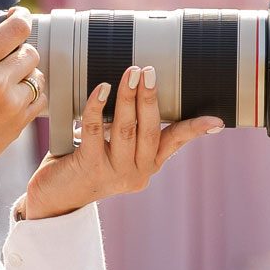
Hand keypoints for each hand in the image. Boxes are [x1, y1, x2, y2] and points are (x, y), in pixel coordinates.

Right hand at [0, 9, 45, 164]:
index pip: (16, 28)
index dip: (19, 17)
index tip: (15, 17)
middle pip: (29, 49)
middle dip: (19, 47)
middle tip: (6, 52)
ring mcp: (11, 103)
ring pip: (37, 74)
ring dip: (25, 71)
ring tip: (9, 76)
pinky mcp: (19, 123)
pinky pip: (40, 98)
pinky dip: (31, 93)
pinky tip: (14, 94)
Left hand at [20, 66, 222, 219]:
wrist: (52, 198)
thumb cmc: (82, 163)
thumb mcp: (112, 148)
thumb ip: (127, 129)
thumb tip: (136, 89)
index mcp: (147, 166)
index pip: (176, 142)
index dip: (195, 129)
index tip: (217, 120)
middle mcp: (137, 172)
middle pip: (150, 130)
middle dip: (150, 98)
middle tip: (148, 71)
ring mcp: (114, 173)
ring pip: (125, 129)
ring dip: (128, 98)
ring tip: (130, 73)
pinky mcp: (90, 168)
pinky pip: (95, 131)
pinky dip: (98, 106)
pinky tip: (100, 89)